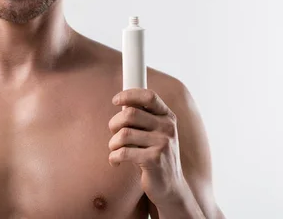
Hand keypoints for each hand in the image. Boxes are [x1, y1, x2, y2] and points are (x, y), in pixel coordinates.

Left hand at [108, 88, 186, 204]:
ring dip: (112, 143)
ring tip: (114, 149)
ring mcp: (163, 144)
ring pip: (123, 134)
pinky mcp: (154, 160)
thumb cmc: (155, 155)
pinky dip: (113, 157)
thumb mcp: (155, 133)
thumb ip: (142, 118)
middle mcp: (168, 128)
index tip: (115, 100)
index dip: (129, 94)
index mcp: (167, 117)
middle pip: (129, 113)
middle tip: (113, 133)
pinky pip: (123, 152)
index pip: (149, 96)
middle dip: (114, 123)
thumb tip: (120, 102)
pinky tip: (116, 161)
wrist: (170, 186)